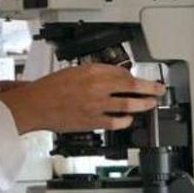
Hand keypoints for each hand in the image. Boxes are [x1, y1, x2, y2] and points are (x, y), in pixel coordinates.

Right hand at [0, 63, 163, 133]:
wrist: (34, 105)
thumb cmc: (48, 89)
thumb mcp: (72, 72)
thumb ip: (93, 74)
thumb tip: (112, 78)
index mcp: (90, 70)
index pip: (121, 71)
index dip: (135, 76)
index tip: (142, 78)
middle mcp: (96, 86)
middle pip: (130, 85)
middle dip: (149, 88)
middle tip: (159, 89)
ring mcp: (96, 104)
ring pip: (128, 104)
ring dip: (143, 104)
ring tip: (151, 104)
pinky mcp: (92, 121)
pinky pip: (115, 122)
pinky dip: (125, 120)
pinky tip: (128, 120)